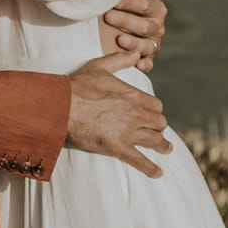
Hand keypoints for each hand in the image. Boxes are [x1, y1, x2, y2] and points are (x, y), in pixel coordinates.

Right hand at [65, 57, 169, 177]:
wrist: (61, 106)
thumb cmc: (78, 86)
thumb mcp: (100, 66)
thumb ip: (120, 59)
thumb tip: (135, 53)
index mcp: (132, 95)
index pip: (155, 105)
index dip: (154, 110)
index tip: (151, 113)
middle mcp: (135, 114)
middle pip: (158, 123)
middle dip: (158, 127)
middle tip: (158, 131)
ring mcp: (128, 132)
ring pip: (155, 140)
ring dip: (162, 145)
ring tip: (166, 148)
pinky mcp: (118, 147)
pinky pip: (140, 160)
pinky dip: (151, 168)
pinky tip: (158, 173)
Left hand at [101, 0, 166, 69]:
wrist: (129, 23)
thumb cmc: (130, 1)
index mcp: (156, 8)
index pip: (145, 4)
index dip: (131, 2)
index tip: (114, 0)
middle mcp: (157, 26)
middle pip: (146, 26)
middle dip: (127, 21)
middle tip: (108, 17)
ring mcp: (152, 44)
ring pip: (148, 46)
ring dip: (134, 44)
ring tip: (119, 40)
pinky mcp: (147, 59)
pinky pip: (148, 64)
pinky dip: (143, 65)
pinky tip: (135, 65)